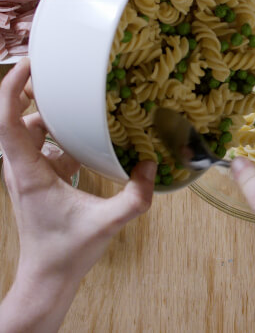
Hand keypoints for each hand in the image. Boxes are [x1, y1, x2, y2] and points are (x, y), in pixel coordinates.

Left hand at [0, 58, 156, 332]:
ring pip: (30, 131)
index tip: (31, 66)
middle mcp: (22, 168)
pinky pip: (45, 146)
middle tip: (62, 76)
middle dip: (35, 95)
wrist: (48, 277)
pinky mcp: (40, 179)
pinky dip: (60, 134)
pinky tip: (85, 134)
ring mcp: (29, 173)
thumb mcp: (107, 224)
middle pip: (17, 119)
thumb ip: (135, 197)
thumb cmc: (68, 252)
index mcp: (30, 173)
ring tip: (75, 101)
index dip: (12, 89)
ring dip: (48, 115)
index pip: (7, 122)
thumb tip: (152, 166)